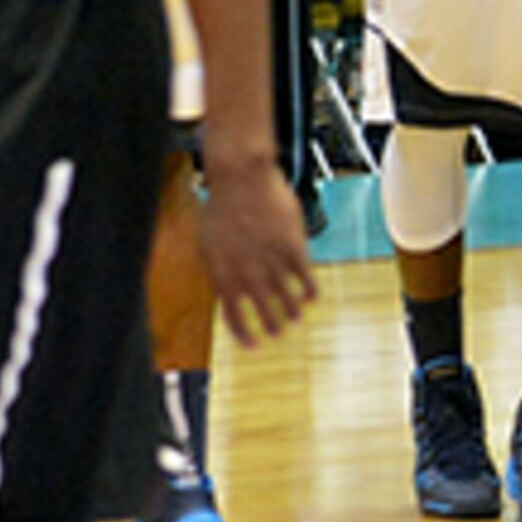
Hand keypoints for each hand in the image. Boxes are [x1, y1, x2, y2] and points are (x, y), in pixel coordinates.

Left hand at [198, 142, 318, 344]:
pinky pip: (304, 276)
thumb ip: (218, 268)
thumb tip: (226, 289)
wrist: (240, 177)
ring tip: (295, 317)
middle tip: (278, 333)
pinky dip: (309, 289)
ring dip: (291, 310)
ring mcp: (271, 261)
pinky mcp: (292, 247)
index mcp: (222, 273)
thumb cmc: (221, 204)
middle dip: (271, 325)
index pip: (233, 316)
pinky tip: (312, 296)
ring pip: (285, 297)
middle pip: (262, 309)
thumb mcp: (208, 241)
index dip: (244, 333)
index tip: (252, 344)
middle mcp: (247, 272)